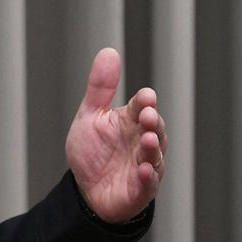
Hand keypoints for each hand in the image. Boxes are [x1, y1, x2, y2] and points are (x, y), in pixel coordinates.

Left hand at [66, 48, 167, 223]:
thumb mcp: (90, 116)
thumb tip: (109, 51)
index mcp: (130, 122)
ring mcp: (144, 165)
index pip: (141, 107)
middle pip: (153, 129)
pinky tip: (144, 169)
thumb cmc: (93, 151)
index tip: (145, 96)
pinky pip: (148, 183)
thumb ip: (100, 87)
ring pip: (154, 155)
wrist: (86, 189)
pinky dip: (148, 177)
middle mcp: (141, 141)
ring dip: (152, 148)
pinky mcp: (140, 189)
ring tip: (148, 140)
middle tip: (147, 115)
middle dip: (152, 122)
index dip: (144, 102)